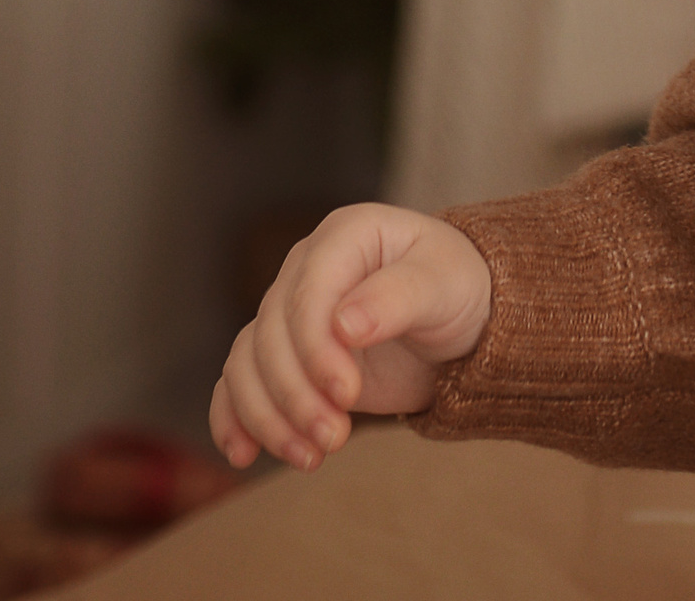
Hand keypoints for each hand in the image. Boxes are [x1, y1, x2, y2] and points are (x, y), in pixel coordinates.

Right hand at [207, 203, 492, 472]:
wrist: (460, 320)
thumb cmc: (457, 289)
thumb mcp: (444, 285)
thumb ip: (398, 297)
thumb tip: (343, 324)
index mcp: (345, 236)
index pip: (307, 295)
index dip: (316, 350)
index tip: (348, 396)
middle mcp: (307, 268)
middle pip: (271, 335)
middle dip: (296, 395)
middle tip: (335, 439)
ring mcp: (291, 312)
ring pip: (248, 363)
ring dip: (269, 417)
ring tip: (310, 457)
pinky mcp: (286, 355)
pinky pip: (239, 382)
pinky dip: (234, 418)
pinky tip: (243, 454)